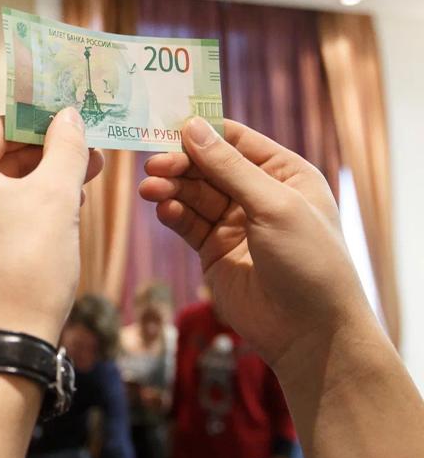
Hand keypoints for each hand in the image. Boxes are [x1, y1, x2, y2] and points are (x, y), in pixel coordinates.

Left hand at [0, 109, 103, 344]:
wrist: (6, 341)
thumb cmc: (28, 265)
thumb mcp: (56, 196)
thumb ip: (66, 147)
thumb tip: (69, 117)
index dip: (42, 125)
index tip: (75, 126)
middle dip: (45, 158)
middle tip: (88, 157)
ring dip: (37, 185)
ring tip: (80, 186)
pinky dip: (19, 210)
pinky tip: (57, 212)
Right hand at [140, 118, 375, 372]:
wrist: (309, 331)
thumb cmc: (309, 261)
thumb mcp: (274, 206)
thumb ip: (230, 168)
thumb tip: (192, 127)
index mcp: (285, 174)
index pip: (236, 141)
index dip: (204, 132)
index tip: (169, 125)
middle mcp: (258, 195)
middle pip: (209, 167)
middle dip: (181, 164)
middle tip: (153, 165)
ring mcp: (234, 224)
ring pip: (194, 196)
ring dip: (171, 189)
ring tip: (150, 188)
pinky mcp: (213, 252)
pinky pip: (188, 224)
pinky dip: (173, 214)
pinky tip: (163, 209)